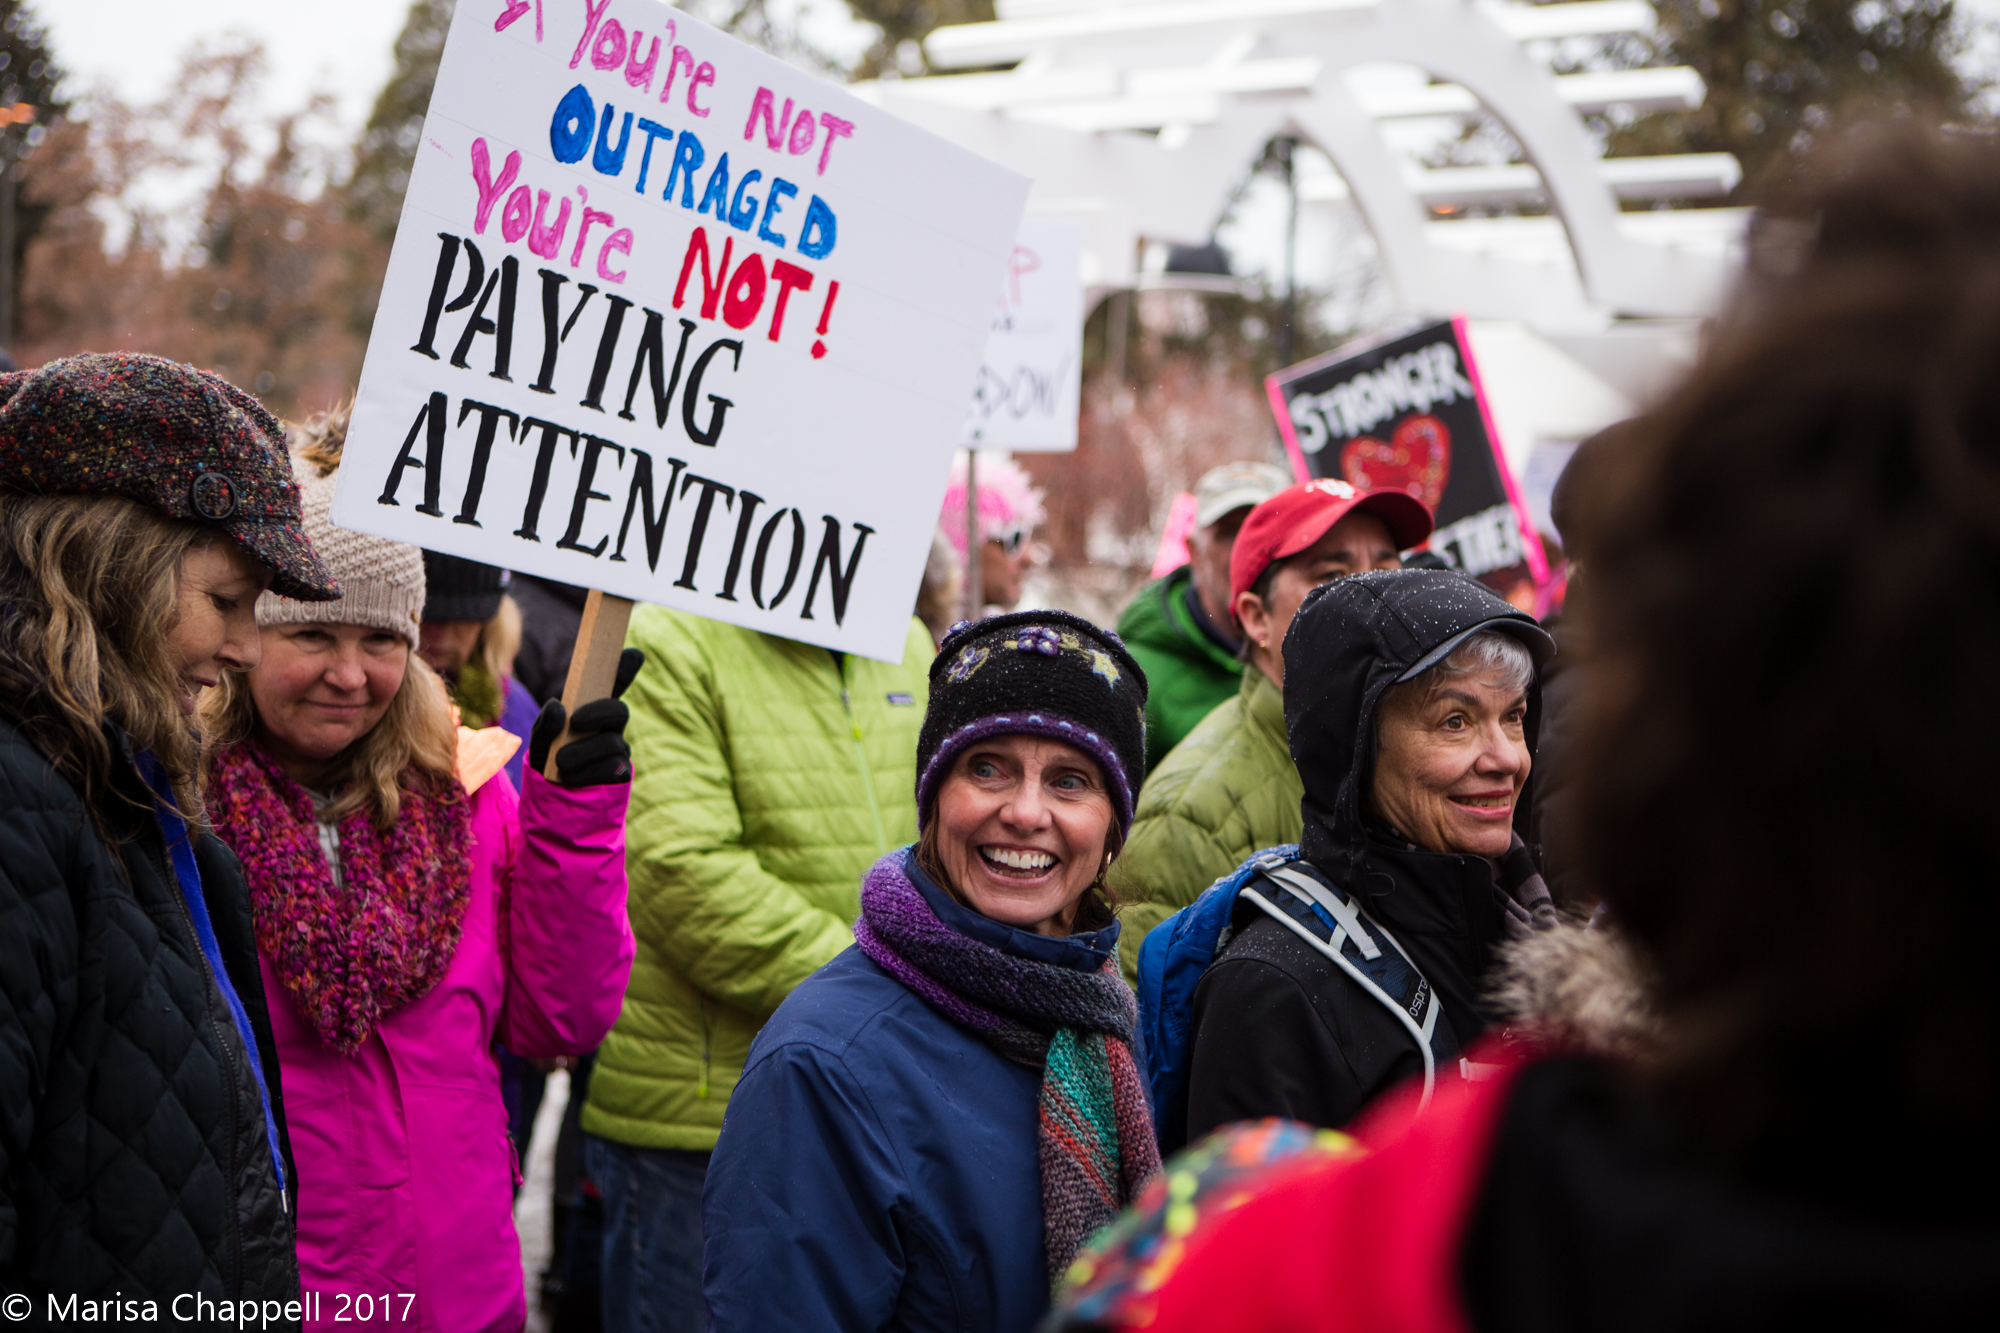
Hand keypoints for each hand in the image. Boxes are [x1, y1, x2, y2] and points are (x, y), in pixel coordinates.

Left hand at [527, 648, 643, 785]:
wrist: (552, 799)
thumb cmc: (547, 761)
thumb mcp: (539, 741)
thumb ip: (545, 724)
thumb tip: (559, 708)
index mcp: (592, 709)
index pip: (613, 685)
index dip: (625, 668)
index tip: (634, 653)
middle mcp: (610, 726)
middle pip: (619, 710)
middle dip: (599, 712)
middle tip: (575, 722)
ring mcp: (618, 749)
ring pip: (611, 742)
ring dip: (582, 751)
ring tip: (561, 763)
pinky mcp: (621, 773)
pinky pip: (612, 767)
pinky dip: (587, 771)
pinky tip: (572, 778)